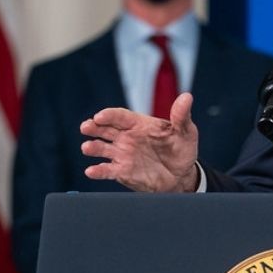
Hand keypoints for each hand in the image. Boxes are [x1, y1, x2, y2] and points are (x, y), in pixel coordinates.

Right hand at [79, 93, 200, 191]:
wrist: (181, 176)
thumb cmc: (182, 149)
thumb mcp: (186, 132)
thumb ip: (181, 116)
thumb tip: (187, 97)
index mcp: (139, 124)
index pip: (121, 116)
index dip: (110, 115)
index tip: (100, 116)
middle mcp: (127, 137)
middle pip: (106, 129)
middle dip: (93, 126)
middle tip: (85, 127)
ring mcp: (123, 154)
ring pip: (102, 148)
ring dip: (93, 147)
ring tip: (87, 147)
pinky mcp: (122, 172)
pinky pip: (107, 170)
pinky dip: (98, 171)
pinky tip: (91, 171)